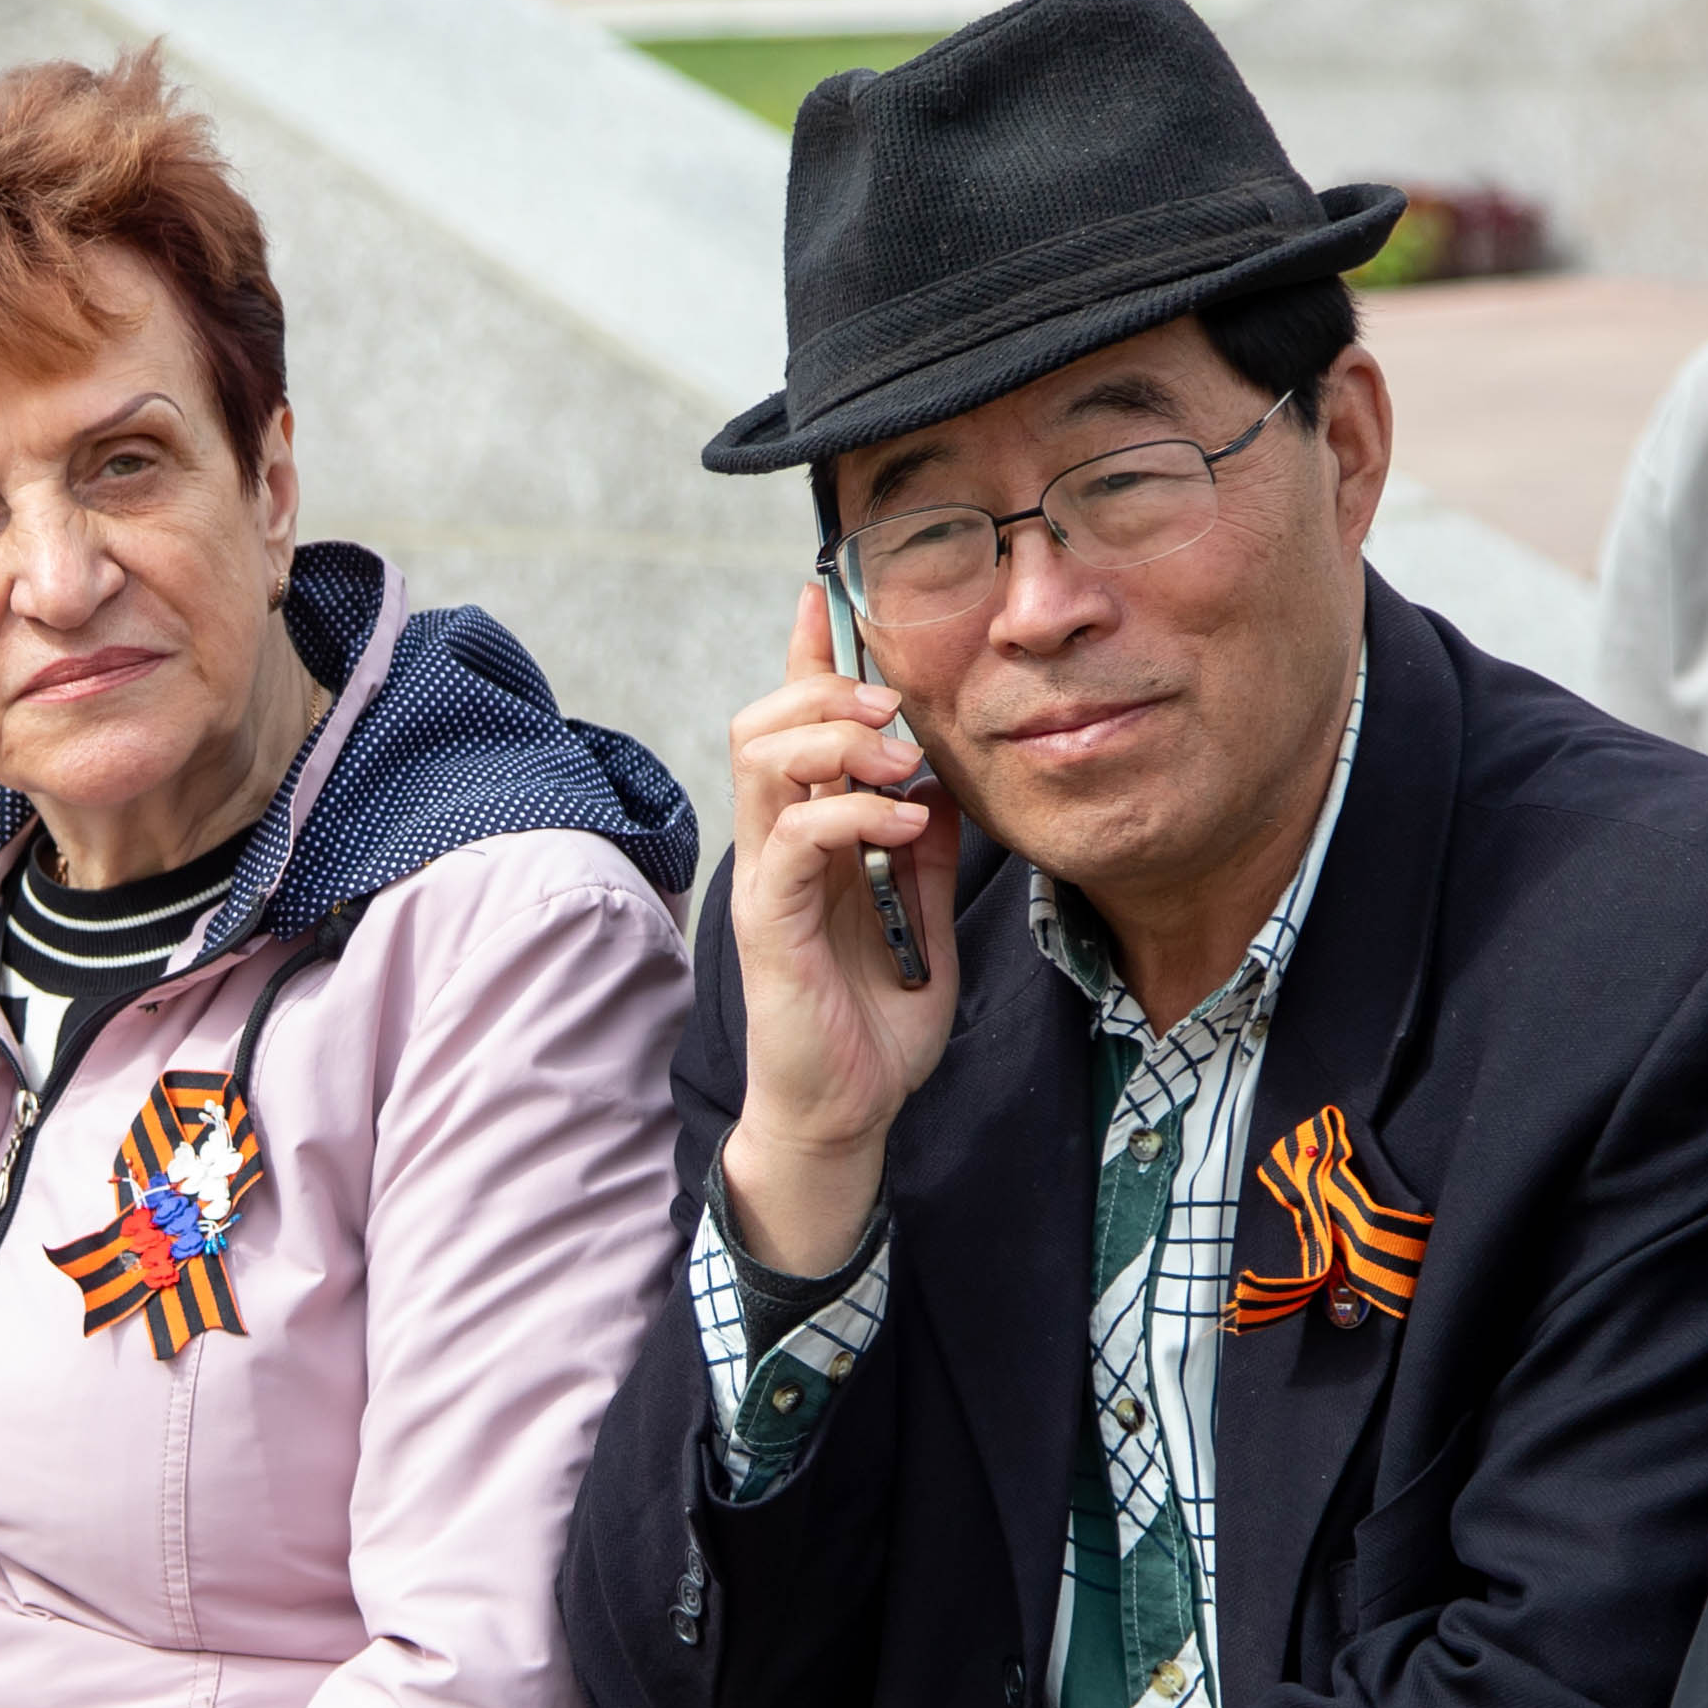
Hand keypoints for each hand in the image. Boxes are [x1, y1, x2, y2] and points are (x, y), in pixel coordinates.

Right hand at [715, 583, 961, 1280]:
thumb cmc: (876, 1025)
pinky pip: (796, 835)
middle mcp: (775, 845)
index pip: (792, 724)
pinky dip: (852, 813)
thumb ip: (925, 851)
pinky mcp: (767, 922)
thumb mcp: (921, 918)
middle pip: (764, 718)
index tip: (825, 593)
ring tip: (901, 760)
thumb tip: (943, 782)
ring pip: (764, 756)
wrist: (847, 1114)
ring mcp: (765, 879)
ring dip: (837, 737)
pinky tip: (903, 825)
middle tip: (897, 708)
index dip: (804, 655)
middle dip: (828, 688)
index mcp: (809, 836)